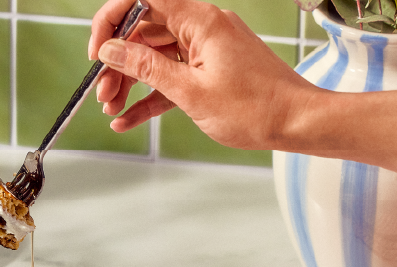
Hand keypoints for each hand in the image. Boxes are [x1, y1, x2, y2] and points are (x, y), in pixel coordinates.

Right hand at [88, 0, 315, 151]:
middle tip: (102, 92)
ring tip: (111, 109)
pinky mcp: (209, 70)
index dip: (113, 21)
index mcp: (201, 21)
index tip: (99, 51)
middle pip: (144, 33)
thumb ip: (146, 68)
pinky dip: (149, 96)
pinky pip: (170, 77)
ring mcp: (206, 49)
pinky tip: (127, 119)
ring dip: (129, 83)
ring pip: (153, 58)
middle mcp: (202, 28)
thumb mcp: (190, 92)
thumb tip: (112, 50)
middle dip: (117, 63)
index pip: (143, 0)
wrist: (297, 123)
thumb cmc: (256, 108)